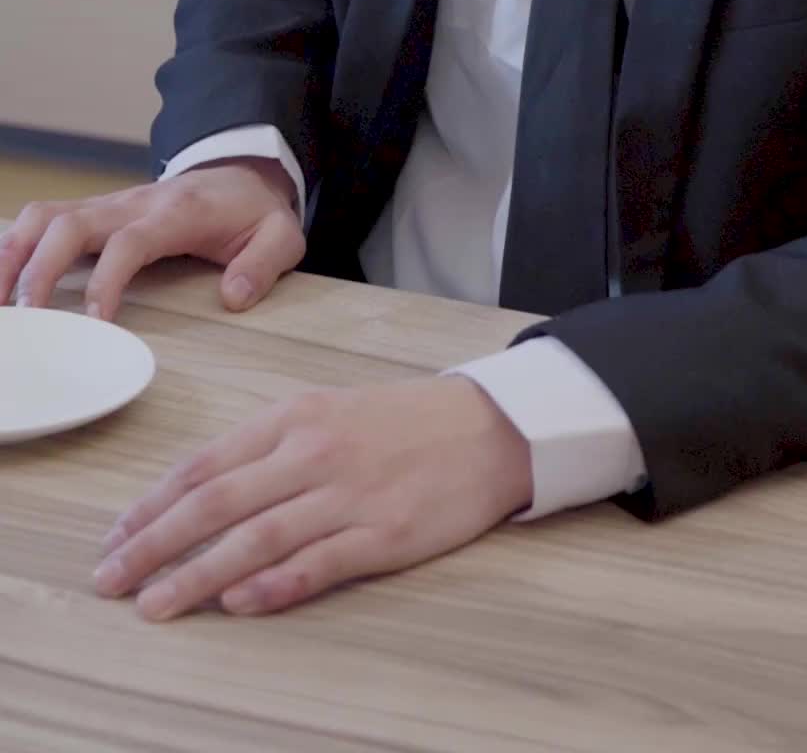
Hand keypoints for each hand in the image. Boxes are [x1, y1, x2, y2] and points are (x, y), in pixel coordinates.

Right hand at [0, 159, 304, 318]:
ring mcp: (109, 205)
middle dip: (39, 269)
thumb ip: (264, 264)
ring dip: (13, 254)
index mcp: (177, 212)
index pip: (130, 241)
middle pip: (69, 223)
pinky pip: (44, 220)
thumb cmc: (253, 211)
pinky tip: (5, 284)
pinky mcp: (95, 213)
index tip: (95, 323)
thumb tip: (233, 297)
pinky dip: (16, 247)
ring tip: (0, 303)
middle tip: (25, 319)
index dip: (107, 280)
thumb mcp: (282, 234)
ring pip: (45, 215)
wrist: (242, 171)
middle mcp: (133, 203)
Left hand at [93, 376, 532, 619]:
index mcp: (295, 418)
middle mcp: (314, 452)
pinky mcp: (384, 533)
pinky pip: (317, 563)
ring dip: (198, 574)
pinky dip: (273, 585)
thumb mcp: (329, 411)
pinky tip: (238, 604)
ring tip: (155, 605)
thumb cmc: (402, 420)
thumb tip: (203, 491)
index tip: (116, 538)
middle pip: (216, 502)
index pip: (206, 465)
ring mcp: (349, 494)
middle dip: (154, 544)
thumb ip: (269, 448)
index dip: (153, 505)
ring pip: (256, 538)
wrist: (487, 426)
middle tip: (110, 579)